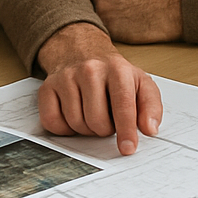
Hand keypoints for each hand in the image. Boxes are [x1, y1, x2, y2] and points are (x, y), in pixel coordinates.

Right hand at [36, 22, 162, 154]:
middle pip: (97, 121)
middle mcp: (90, 70)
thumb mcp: (140, 83)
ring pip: (76, 123)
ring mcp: (66, 77)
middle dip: (105, 129)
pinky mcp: (47, 87)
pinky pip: (52, 122)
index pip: (123, 106)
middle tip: (108, 119)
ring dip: (86, 128)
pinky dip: (64, 128)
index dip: (126, 131)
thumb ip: (151, 106)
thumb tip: (149, 128)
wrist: (81, 49)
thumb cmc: (112, 73)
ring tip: (92, 114)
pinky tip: (73, 115)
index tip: (128, 148)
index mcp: (117, 69)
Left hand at [91, 0, 181, 42]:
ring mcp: (100, 1)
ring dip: (103, 15)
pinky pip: (98, 26)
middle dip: (99, 1)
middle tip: (120, 4)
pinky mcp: (104, 21)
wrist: (168, 8)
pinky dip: (108, 27)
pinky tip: (123, 22)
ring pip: (91, 11)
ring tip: (123, 13)